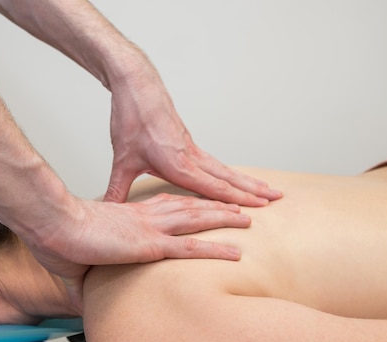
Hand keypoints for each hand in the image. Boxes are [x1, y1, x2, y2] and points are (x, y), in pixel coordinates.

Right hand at [29, 193, 250, 303]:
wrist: (53, 226)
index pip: (166, 205)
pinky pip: (192, 246)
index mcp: (129, 215)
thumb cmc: (58, 239)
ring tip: (246, 220)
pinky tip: (236, 252)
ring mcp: (151, 229)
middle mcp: (145, 217)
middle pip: (189, 207)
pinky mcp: (151, 244)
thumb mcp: (75, 262)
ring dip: (224, 219)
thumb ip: (85, 280)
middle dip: (214, 206)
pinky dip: (217, 248)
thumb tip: (82, 303)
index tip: (201, 203)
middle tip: (236, 206)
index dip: (187, 203)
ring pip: (198, 220)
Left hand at [103, 72, 281, 204]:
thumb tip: (108, 210)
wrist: (136, 85)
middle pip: (228, 177)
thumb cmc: (131, 118)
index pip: (213, 188)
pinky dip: (228, 171)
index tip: (258, 208)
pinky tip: (231, 176)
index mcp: (178, 164)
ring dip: (246, 179)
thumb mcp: (121, 160)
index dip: (236, 200)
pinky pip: (213, 161)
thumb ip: (117, 189)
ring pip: (224, 168)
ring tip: (265, 187)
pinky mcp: (187, 141)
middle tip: (278, 197)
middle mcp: (190, 156)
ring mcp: (191, 147)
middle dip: (253, 190)